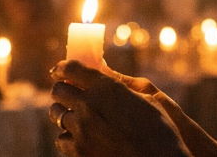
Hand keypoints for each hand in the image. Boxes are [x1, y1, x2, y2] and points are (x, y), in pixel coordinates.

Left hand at [49, 61, 189, 156]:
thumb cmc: (160, 130)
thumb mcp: (146, 99)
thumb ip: (119, 84)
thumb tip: (102, 73)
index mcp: (106, 87)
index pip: (71, 69)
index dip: (62, 67)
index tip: (59, 70)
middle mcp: (89, 105)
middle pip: (59, 91)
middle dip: (62, 90)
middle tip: (67, 93)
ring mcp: (81, 130)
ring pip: (57, 115)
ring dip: (64, 113)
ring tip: (75, 117)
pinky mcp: (79, 151)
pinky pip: (61, 140)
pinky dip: (68, 138)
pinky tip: (80, 138)